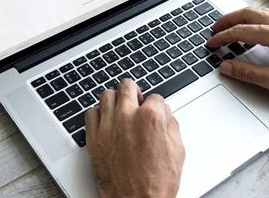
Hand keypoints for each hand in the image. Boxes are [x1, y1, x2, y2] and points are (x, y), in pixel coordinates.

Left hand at [85, 79, 184, 197]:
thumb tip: (165, 113)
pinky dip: (98, 114)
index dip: (156, 105)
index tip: (154, 111)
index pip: (154, 96)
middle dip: (134, 92)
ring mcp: (108, 126)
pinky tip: (106, 121)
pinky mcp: (93, 138)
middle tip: (136, 100)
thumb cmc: (157, 183)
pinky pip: (91, 113)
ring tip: (120, 109)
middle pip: (127, 86)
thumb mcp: (177, 150)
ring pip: (106, 95)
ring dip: (115, 100)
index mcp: (150, 117)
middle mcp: (127, 117)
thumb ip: (171, 124)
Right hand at [207, 7, 268, 101]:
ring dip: (243, 17)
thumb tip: (227, 66)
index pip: (241, 31)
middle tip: (216, 28)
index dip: (223, 37)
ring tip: (231, 25)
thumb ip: (247, 73)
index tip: (212, 42)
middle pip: (249, 14)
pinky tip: (256, 26)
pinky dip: (257, 19)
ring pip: (261, 13)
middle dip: (229, 19)